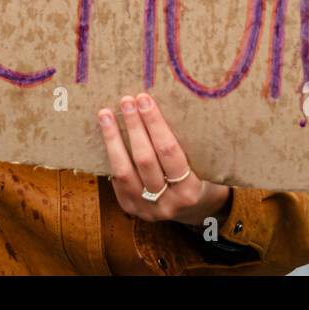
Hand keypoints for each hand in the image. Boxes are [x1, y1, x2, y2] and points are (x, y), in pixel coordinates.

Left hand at [98, 92, 231, 226]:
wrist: (194, 210)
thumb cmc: (200, 176)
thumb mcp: (202, 164)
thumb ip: (185, 144)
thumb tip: (156, 104)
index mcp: (190, 191)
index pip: (169, 151)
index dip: (155, 124)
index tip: (145, 99)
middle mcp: (168, 203)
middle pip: (145, 159)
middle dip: (134, 126)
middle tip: (127, 101)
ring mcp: (147, 209)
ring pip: (124, 171)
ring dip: (113, 139)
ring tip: (106, 114)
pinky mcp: (130, 208)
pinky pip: (116, 180)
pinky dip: (111, 155)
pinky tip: (107, 135)